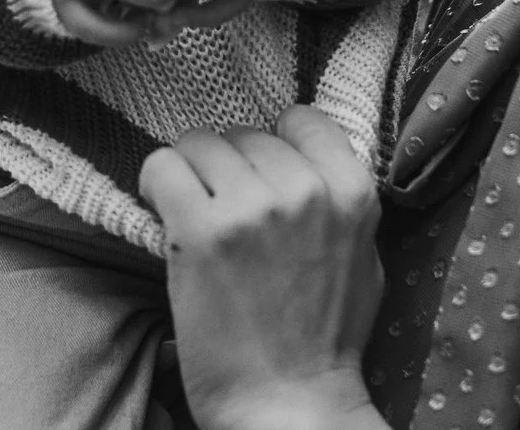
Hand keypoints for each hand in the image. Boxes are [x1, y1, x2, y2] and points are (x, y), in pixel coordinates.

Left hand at [139, 106, 385, 429]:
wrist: (288, 404)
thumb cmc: (326, 341)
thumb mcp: (364, 259)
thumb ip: (340, 203)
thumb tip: (306, 159)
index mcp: (352, 193)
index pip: (301, 119)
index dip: (275, 145)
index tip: (260, 174)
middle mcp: (304, 190)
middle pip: (245, 134)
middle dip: (229, 167)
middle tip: (222, 209)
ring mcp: (250, 208)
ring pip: (199, 143)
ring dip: (190, 174)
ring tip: (192, 213)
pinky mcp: (199, 231)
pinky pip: (161, 166)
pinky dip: (156, 183)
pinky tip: (163, 213)